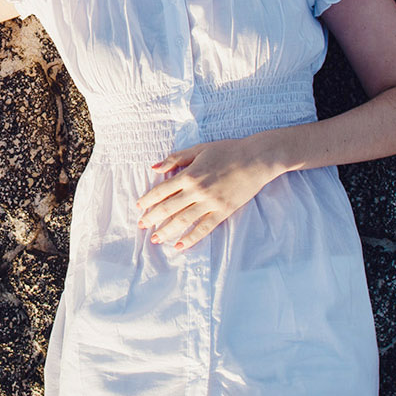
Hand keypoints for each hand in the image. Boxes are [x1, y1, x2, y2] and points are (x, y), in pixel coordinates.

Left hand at [136, 137, 281, 250]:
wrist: (256, 159)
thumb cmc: (227, 151)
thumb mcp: (199, 149)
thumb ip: (176, 158)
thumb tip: (155, 167)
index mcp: (189, 174)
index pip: (162, 190)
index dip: (148, 199)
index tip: (139, 207)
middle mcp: (197, 191)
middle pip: (169, 207)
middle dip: (153, 218)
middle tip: (141, 226)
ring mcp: (210, 203)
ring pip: (183, 220)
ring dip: (167, 231)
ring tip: (156, 239)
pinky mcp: (223, 212)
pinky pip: (204, 228)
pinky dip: (191, 238)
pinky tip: (180, 245)